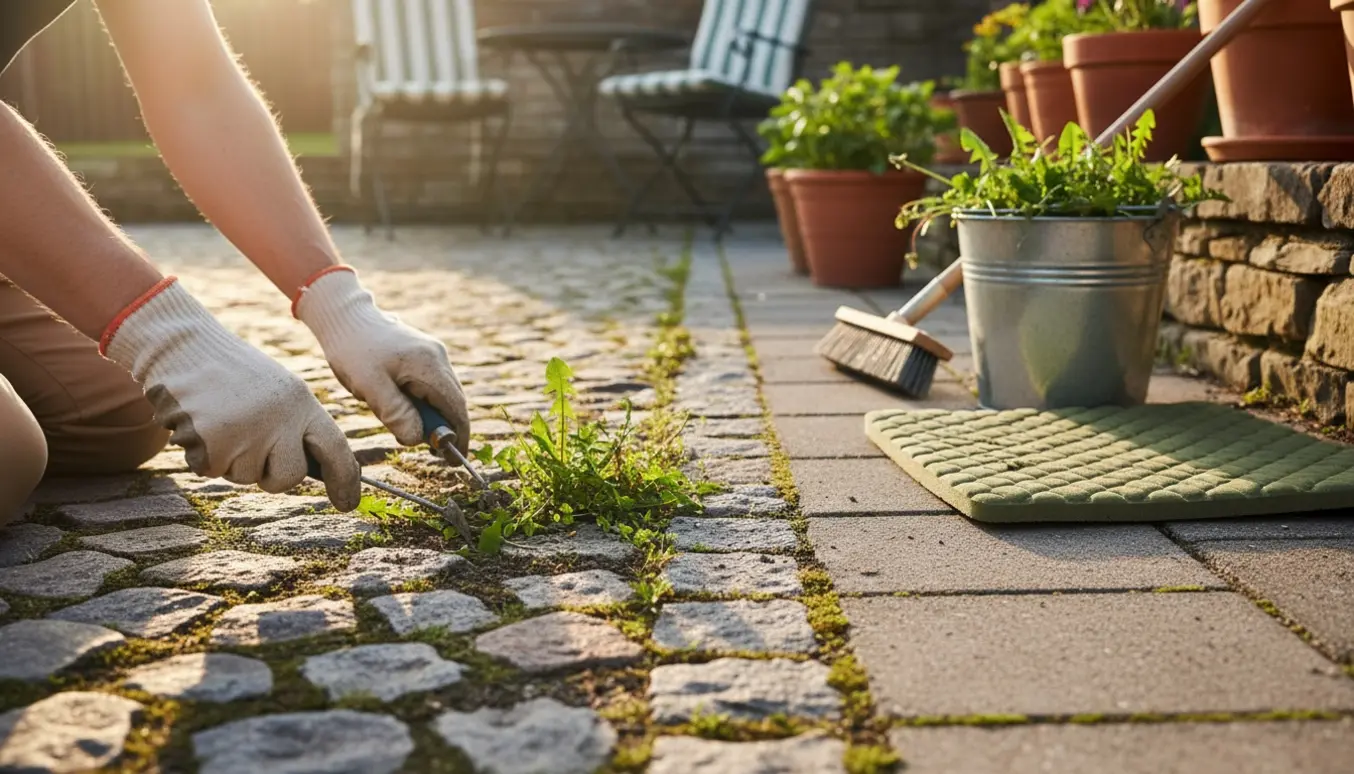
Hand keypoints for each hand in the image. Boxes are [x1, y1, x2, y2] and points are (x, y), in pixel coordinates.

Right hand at [103, 278, 360, 509]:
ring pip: (246, 476)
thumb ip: (296, 427)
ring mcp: (247, 435)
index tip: (348, 504)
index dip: (345, 479)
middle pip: (289, 477)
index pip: (335, 448)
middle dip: (271, 474)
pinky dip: (203, 455)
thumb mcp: (277, 392)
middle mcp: (280, 420)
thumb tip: (316, 472)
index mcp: (301, 402)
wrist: (181, 348)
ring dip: (231, 459)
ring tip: (219, 419)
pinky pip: (213, 471)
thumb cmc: (232, 374)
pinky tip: (199, 423)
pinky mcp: (212, 447)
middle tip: (250, 443)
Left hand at [294, 268, 470, 454]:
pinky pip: (434, 384)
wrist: (344, 315)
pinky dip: (428, 403)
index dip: (459, 437)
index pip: (456, 408)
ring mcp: (433, 353)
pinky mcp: (423, 353)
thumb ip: (396, 414)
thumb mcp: (370, 386)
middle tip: (435, 454)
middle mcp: (438, 357)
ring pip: (444, 394)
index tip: (455, 460)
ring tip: (416, 432)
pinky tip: (409, 411)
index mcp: (429, 365)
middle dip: (447, 429)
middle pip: (454, 402)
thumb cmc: (353, 349)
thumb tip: (417, 439)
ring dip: (435, 416)